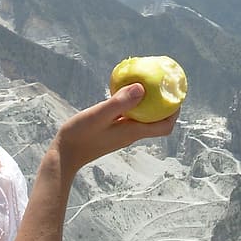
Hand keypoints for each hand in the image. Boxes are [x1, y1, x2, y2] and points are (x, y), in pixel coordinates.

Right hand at [50, 83, 177, 176]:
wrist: (64, 155)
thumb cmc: (80, 135)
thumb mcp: (99, 115)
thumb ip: (119, 103)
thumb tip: (142, 88)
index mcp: (133, 132)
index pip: (164, 127)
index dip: (174, 112)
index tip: (176, 94)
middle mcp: (131, 134)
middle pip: (157, 122)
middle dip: (165, 105)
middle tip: (165, 85)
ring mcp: (122, 134)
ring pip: (144, 119)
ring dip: (150, 104)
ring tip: (149, 85)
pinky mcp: (113, 131)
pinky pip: (131, 117)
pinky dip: (134, 105)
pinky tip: (125, 92)